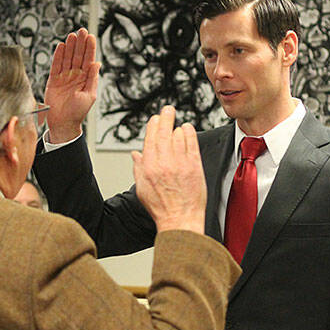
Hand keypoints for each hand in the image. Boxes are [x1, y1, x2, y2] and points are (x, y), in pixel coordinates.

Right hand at [44, 28, 99, 142]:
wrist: (63, 123)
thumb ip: (92, 79)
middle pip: (78, 56)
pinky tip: (61, 46)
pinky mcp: (54, 80)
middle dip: (80, 44)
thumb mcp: (89, 95)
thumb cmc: (78, 113)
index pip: (88, 60)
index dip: (89, 48)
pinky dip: (58, 56)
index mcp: (86, 79)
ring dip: (70, 47)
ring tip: (72, 35)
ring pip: (67, 58)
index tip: (90, 37)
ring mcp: (64, 77)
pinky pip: (56, 65)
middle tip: (82, 31)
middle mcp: (75, 76)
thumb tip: (97, 64)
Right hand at [131, 106, 206, 233]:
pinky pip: (192, 143)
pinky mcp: (194, 166)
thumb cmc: (161, 208)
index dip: (153, 125)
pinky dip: (189, 133)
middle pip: (164, 132)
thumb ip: (138, 168)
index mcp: (149, 166)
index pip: (150, 138)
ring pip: (178, 135)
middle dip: (165, 117)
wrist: (180, 220)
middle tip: (168, 109)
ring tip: (178, 124)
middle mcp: (164, 162)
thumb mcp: (142, 188)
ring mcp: (180, 163)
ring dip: (178, 127)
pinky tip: (188, 129)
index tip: (156, 119)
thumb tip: (135, 155)